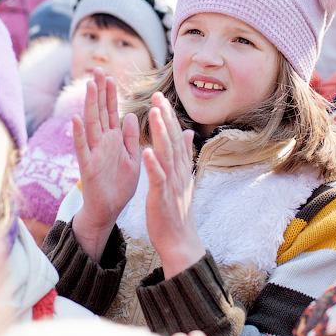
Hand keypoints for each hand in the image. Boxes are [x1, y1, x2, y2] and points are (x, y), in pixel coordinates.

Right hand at [72, 69, 141, 261]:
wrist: (108, 210)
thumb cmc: (120, 185)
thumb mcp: (131, 158)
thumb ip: (129, 137)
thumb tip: (129, 115)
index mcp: (114, 140)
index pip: (112, 112)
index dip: (111, 95)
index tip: (111, 76)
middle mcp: (102, 142)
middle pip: (100, 112)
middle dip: (100, 92)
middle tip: (98, 71)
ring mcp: (93, 152)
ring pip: (91, 124)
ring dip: (90, 105)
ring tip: (89, 86)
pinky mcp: (87, 166)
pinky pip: (82, 148)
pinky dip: (79, 134)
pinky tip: (75, 119)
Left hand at [143, 92, 204, 277]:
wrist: (178, 239)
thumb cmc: (176, 209)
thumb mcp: (182, 178)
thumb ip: (185, 155)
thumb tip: (189, 133)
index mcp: (180, 167)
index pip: (175, 137)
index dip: (168, 117)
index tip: (160, 98)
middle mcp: (178, 171)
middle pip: (172, 140)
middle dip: (165, 118)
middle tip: (157, 96)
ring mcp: (171, 183)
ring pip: (166, 154)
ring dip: (161, 133)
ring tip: (155, 114)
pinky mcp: (162, 197)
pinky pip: (157, 178)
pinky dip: (153, 165)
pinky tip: (146, 151)